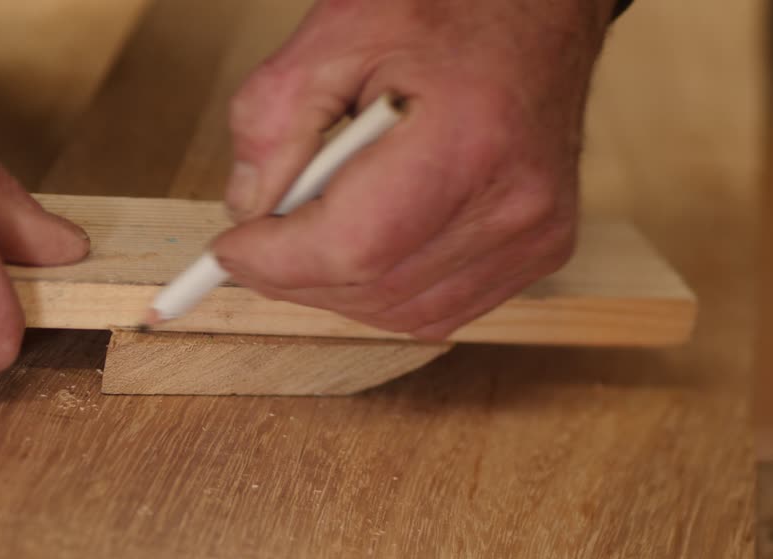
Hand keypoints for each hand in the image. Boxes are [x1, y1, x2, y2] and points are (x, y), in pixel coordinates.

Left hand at [214, 0, 613, 339]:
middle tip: (257, 242)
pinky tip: (367, 248)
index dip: (277, 261)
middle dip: (295, 275)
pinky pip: (442, 310)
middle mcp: (514, 202)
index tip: (231, 248)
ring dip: (339, 289)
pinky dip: (387, 294)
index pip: (354, 246)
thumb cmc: (447, 11)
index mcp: (467, 139)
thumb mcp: (338, 34)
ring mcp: (535, 234)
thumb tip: (249, 208)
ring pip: (403, 313)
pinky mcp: (541, 250)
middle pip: (373, 287)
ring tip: (311, 236)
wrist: (537, 12)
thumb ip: (274, 119)